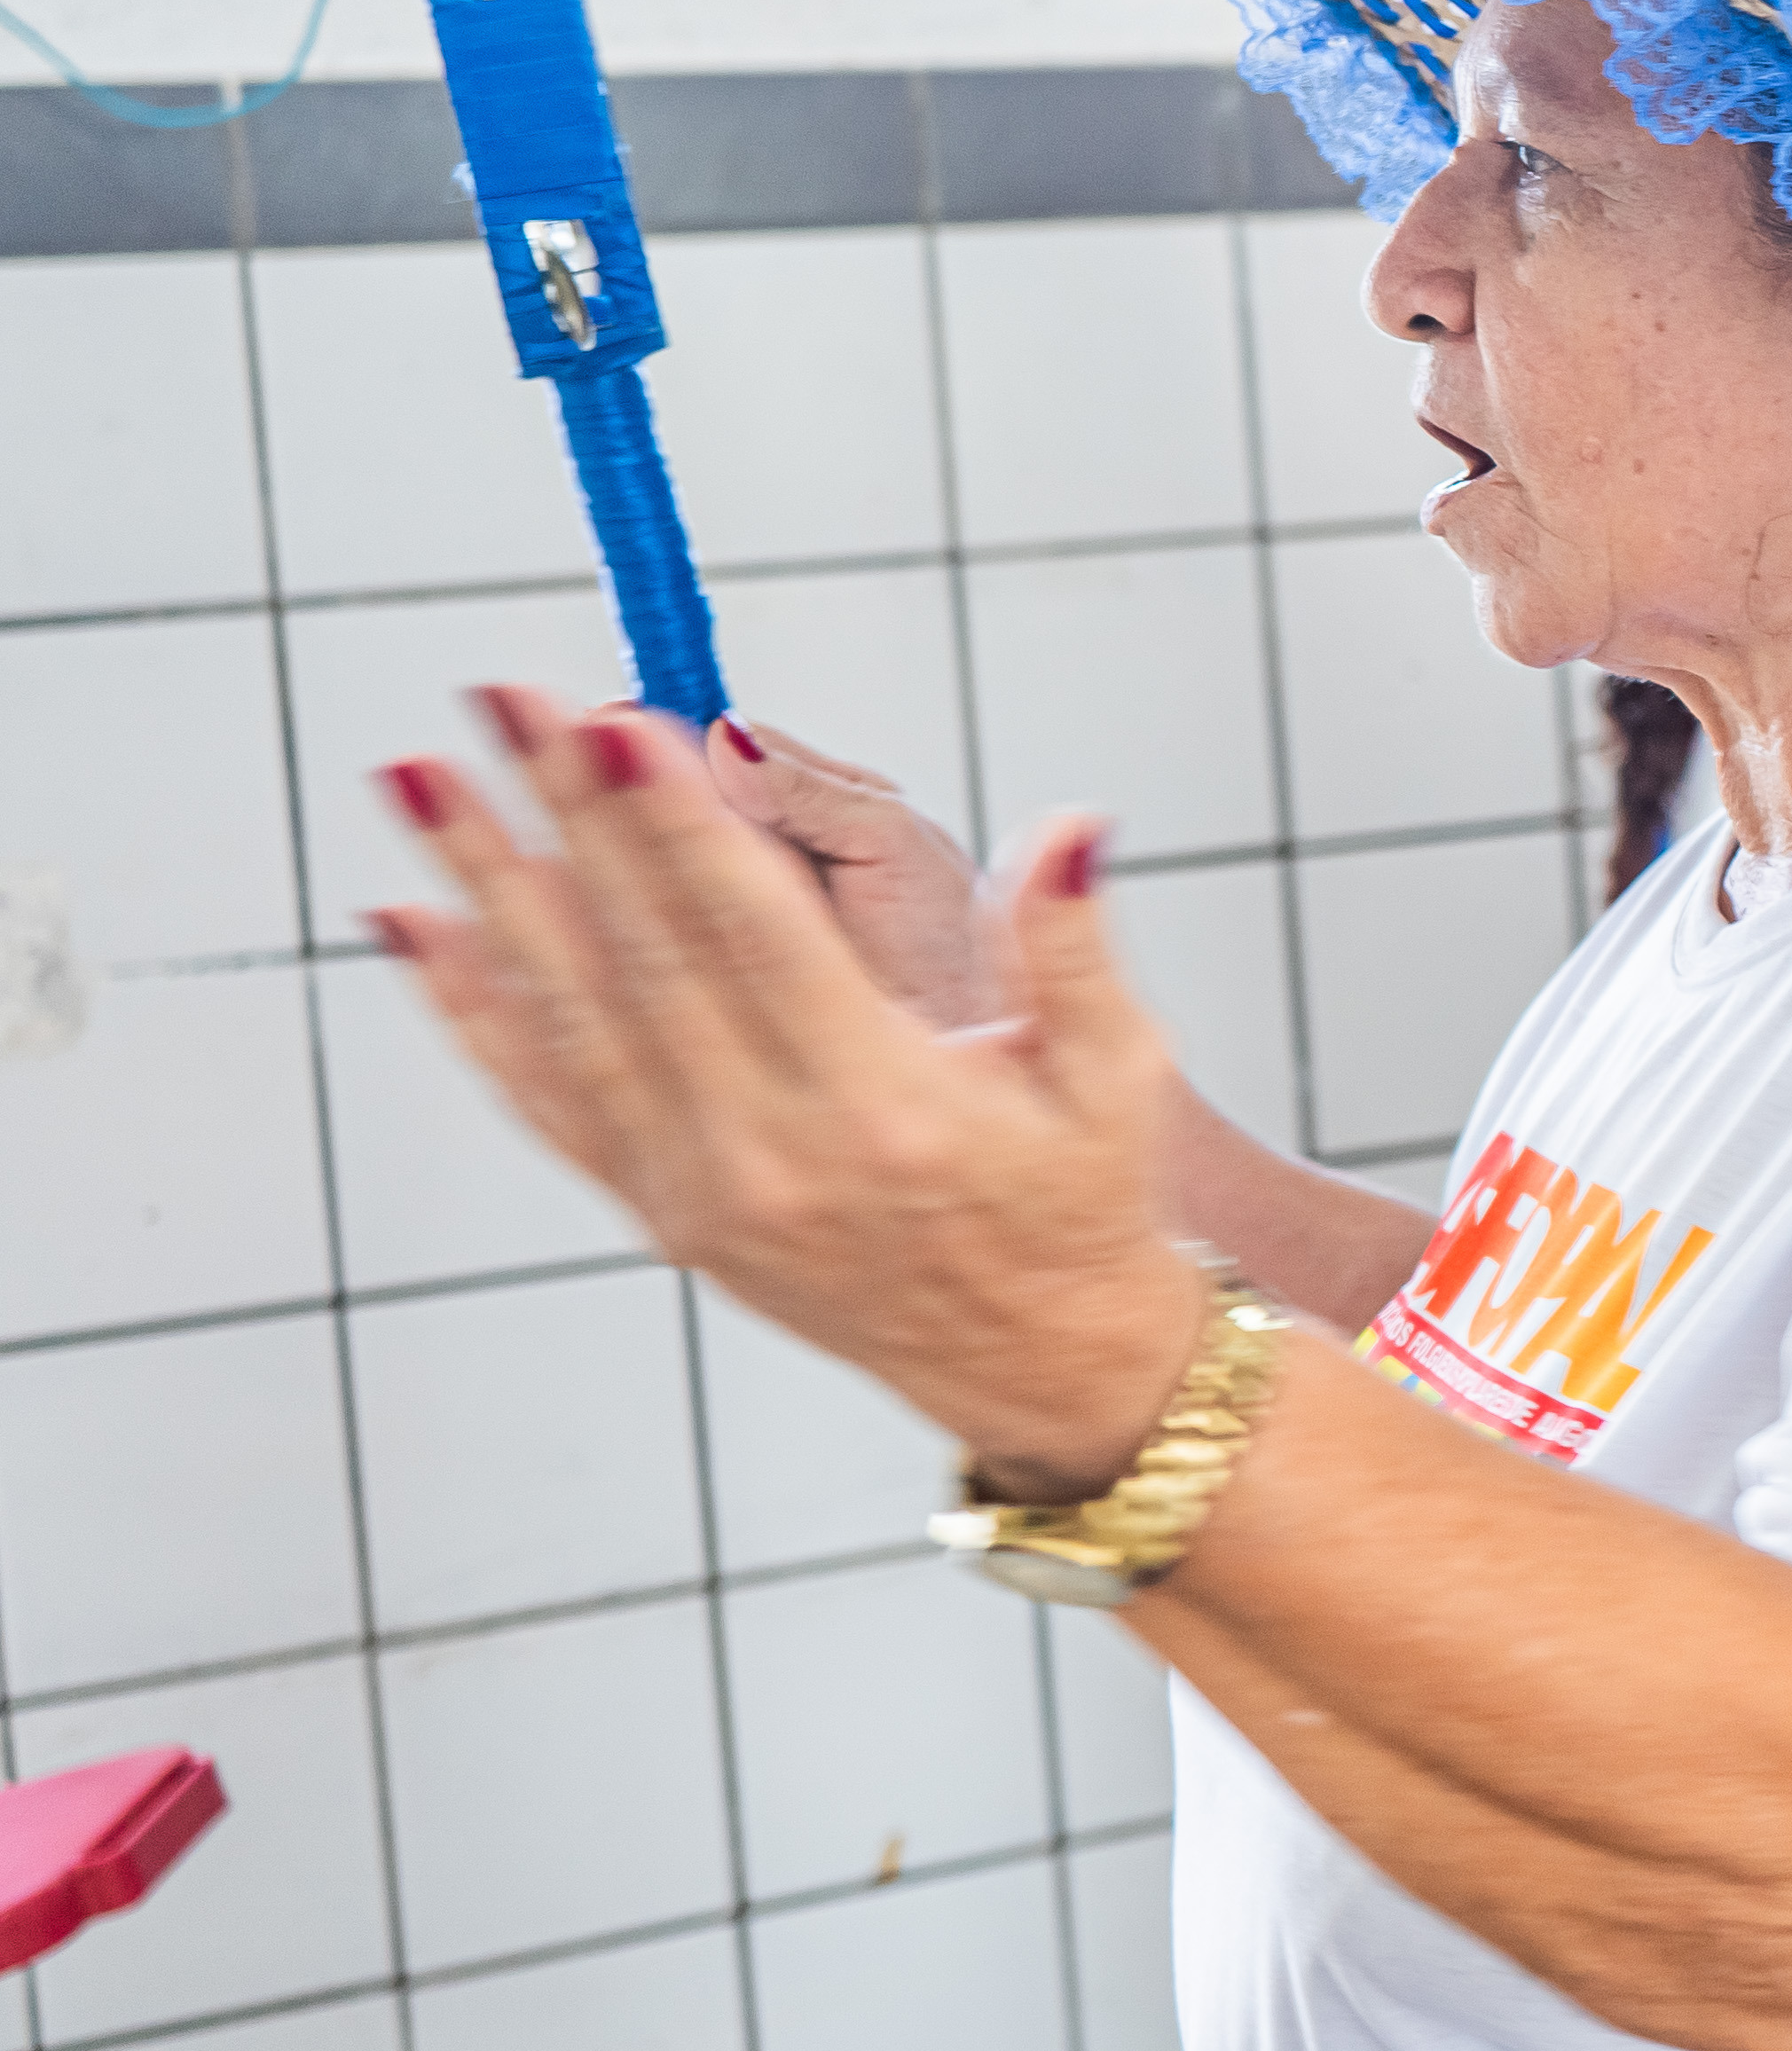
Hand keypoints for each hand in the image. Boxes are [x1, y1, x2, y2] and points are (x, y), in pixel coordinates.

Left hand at [371, 687, 1208, 1497]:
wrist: (1038, 1356)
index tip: (612, 718)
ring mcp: (700, 1190)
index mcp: (887, 1106)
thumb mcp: (1119, 1073)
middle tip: (501, 694)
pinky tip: (413, 916)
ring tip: (417, 775)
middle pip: (643, 951)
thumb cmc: (1084, 1193)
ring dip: (484, 883)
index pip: (756, 935)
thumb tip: (1071, 828)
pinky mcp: (661, 1213)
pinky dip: (471, 1001)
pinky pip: (544, 1092)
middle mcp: (773, 1155)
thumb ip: (1077, 943)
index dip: (677, 822)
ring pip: (569, 1012)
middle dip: (564, 810)